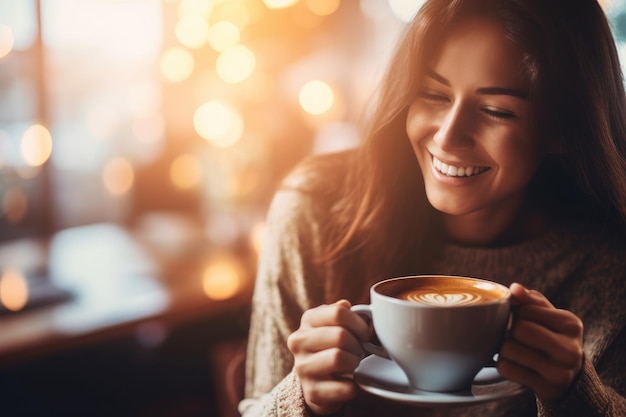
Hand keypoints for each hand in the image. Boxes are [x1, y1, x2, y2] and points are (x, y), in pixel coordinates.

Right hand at [287, 300, 368, 415]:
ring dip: (355, 363)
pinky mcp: (312, 392)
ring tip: (354, 364)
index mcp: (308, 320)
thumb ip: (342, 313)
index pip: (338, 312)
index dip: (358, 323)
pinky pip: (345, 387)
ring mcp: (302, 367)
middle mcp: (299, 341)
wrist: (317, 380)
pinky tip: (350, 382)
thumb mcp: (335, 324)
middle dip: (358, 344)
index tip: (362, 333)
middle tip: (359, 351)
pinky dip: (355, 385)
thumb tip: (345, 305)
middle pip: (340, 335)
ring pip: (339, 358)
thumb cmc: (332, 346)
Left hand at [497, 283, 583, 401]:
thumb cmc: (552, 337)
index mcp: (571, 324)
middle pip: (518, 329)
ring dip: (504, 350)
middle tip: (517, 338)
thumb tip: (515, 288)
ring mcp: (559, 372)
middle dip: (510, 332)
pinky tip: (516, 365)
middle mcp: (570, 349)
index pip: (524, 310)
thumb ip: (531, 299)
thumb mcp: (548, 316)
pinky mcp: (545, 389)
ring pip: (508, 349)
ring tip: (517, 352)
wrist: (567, 378)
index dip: (516, 315)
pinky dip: (504, 365)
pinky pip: (506, 369)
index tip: (524, 322)